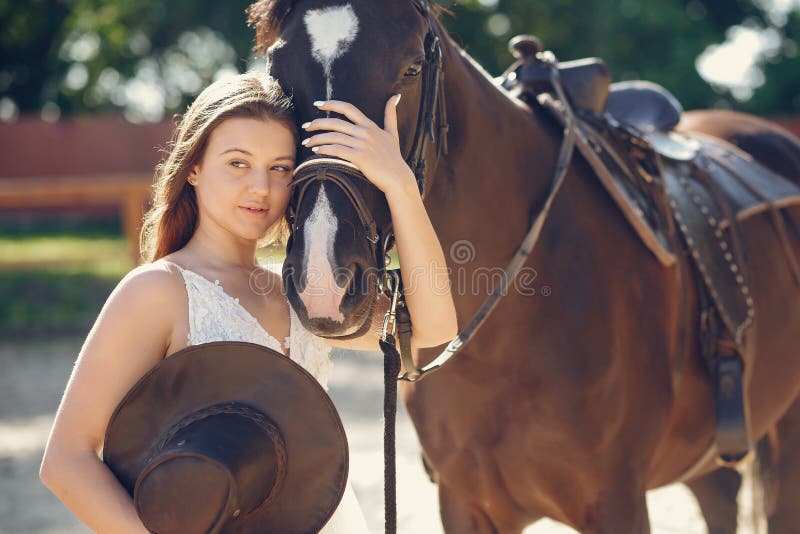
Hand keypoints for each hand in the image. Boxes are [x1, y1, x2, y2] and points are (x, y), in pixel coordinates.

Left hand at [301, 96, 416, 194]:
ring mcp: (362, 145)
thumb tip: (396, 96)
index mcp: (370, 125)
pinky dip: (324, 149)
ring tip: (306, 142)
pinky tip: (315, 151)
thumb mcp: (393, 133)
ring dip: (317, 139)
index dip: (331, 104)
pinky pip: (337, 150)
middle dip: (317, 123)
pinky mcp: (360, 158)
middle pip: (336, 122)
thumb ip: (391, 114)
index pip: (348, 108)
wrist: (398, 178)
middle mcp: (365, 132)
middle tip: (306, 126)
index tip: (317, 104)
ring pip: (334, 137)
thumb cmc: (394, 157)